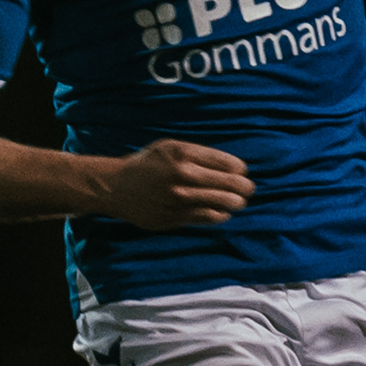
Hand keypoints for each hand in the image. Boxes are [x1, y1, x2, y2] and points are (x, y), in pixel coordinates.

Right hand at [96, 138, 254, 229]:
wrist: (117, 186)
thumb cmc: (148, 164)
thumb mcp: (171, 148)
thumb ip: (200, 155)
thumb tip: (234, 169)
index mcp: (185, 153)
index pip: (229, 164)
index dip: (240, 170)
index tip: (241, 173)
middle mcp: (184, 175)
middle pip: (231, 184)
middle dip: (245, 187)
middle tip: (248, 189)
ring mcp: (180, 197)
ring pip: (224, 203)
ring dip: (235, 203)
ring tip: (237, 202)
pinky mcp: (176, 216)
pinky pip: (209, 217)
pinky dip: (220, 215)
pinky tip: (221, 212)